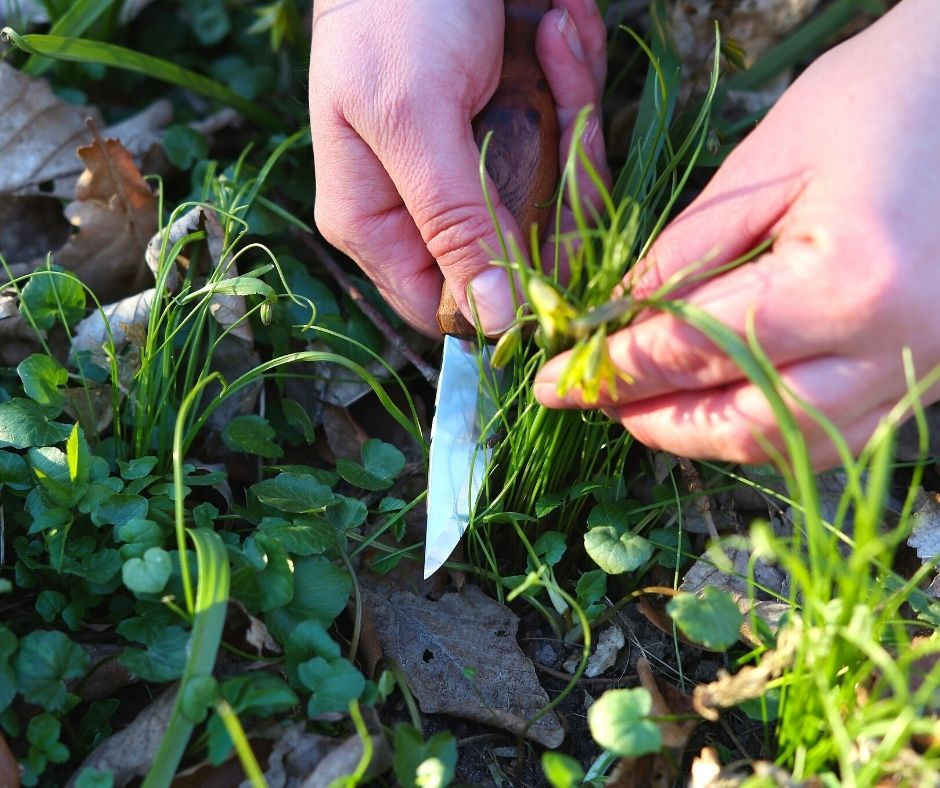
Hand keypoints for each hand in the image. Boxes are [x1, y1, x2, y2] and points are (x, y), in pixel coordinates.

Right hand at [309, 0, 608, 335]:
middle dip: (561, 175)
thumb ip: (452, 220)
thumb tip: (491, 320)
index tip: (559, 243)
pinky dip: (574, 80)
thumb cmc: (396, 10)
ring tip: (554, 30)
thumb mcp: (417, 118)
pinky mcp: (510, 132)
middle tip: (566, 91)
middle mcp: (421, 212)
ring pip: (553, 196)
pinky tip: (557, 24)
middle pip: (516, 253)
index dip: (507, 293)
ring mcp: (470, 171)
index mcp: (375, 223)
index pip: (445, 307)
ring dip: (572, 108)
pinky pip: (563, 140)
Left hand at [535, 0, 939, 467]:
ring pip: (793, 442)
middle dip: (656, 421)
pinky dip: (767, 428)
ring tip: (649, 407)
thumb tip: (617, 318)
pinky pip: (838, 432)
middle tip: (598, 399)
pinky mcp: (930, 372)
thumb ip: (686, 251)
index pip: (695, 348)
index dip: (614, 371)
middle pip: (746, 422)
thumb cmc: (877, 100)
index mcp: (846, 281)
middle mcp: (892, 346)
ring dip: (707, 435)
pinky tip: (723, 404)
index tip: (555, 384)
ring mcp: (921, 369)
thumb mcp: (765, 163)